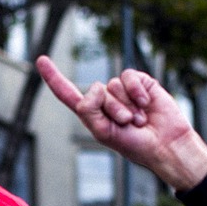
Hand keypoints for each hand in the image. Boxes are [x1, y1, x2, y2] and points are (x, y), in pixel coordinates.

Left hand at [36, 55, 206, 191]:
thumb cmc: (135, 144)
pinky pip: (129, 77)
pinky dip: (136, 91)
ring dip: (126, 105)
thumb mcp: (103, 132)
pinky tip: (146, 104)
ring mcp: (123, 91)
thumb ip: (89, 110)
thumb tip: (96, 87)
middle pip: (96, 92)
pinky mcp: (140, 83)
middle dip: (111, 109)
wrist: (165, 144)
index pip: (69, 93)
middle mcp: (106, 100)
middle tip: (127, 125)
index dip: (54, 77)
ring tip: (138, 119)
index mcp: (93, 114)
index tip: (41, 60)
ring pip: (113, 85)